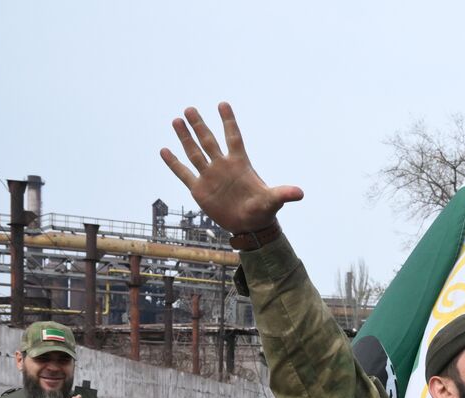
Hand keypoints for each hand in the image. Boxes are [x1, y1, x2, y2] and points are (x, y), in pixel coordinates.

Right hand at [161, 102, 302, 233]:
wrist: (249, 226)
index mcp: (240, 164)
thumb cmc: (262, 211)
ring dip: (185, 138)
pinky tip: (164, 150)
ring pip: (195, 152)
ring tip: (177, 120)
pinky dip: (174, 163)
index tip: (222, 104)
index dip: (228, 121)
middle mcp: (223, 166)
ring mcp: (209, 176)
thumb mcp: (273, 201)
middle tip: (190, 109)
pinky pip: (184, 173)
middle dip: (200, 126)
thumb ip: (283, 194)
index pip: (233, 138)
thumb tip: (300, 193)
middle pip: (209, 141)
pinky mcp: (199, 190)